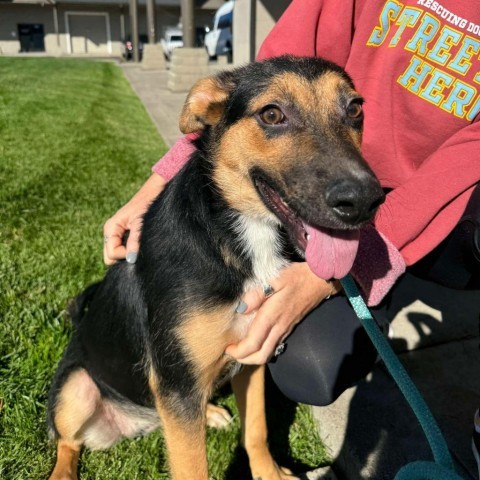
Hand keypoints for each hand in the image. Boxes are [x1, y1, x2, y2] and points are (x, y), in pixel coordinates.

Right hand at [103, 173, 166, 264]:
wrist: (154, 192)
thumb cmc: (146, 205)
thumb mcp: (140, 224)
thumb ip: (134, 242)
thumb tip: (130, 259)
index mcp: (110, 228)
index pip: (111, 254)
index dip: (124, 256)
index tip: (137, 249)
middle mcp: (111, 233)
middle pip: (111, 258)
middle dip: (123, 257)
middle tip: (138, 248)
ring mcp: (118, 235)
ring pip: (117, 255)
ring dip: (129, 254)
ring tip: (140, 244)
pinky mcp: (126, 236)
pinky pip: (124, 250)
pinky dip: (132, 251)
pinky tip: (141, 244)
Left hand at [225, 263, 340, 364]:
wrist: (319, 280)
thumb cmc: (296, 277)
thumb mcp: (275, 278)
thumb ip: (256, 294)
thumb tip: (241, 309)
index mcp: (271, 317)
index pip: (253, 345)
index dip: (238, 352)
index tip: (227, 347)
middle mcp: (279, 328)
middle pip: (261, 356)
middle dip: (244, 359)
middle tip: (231, 351)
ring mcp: (285, 330)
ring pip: (268, 354)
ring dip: (252, 356)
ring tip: (240, 348)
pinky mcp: (289, 328)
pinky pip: (274, 346)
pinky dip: (261, 349)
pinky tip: (255, 340)